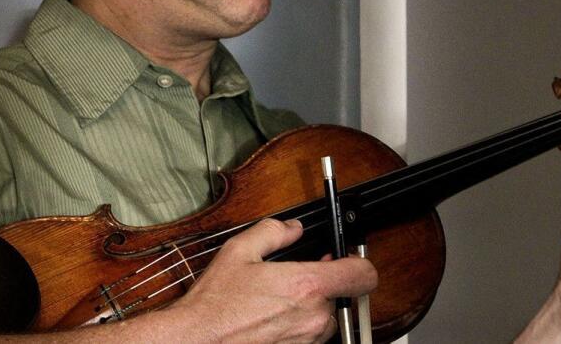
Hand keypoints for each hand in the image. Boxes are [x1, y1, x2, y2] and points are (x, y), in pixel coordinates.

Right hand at [170, 218, 377, 342]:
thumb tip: (292, 228)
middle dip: (321, 288)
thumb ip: (272, 232)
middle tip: (293, 282)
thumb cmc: (216, 304)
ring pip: (325, 321)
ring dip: (309, 311)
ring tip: (275, 305)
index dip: (358, 264)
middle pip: (341, 297)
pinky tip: (270, 322)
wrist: (198, 341)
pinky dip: (296, 330)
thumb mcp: (239, 252)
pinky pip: (309, 340)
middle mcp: (314, 318)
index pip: (362, 274)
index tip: (347, 261)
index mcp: (306, 286)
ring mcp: (307, 342)